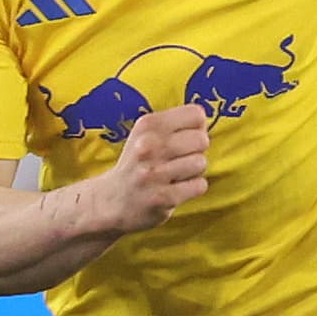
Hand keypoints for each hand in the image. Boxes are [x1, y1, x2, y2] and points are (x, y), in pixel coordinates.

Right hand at [85, 105, 210, 231]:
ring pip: (201, 163)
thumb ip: (177, 124)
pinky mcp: (162, 197)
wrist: (111, 200)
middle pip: (201, 140)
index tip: (181, 139)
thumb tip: (205, 122)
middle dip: (196, 151)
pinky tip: (175, 189)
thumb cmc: (139, 163)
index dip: (196, 128)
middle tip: (177, 161)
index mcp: (147, 125)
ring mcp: (154, 173)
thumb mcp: (148, 134)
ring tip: (174, 175)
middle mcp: (148, 146)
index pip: (196, 115)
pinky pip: (199, 185)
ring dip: (193, 171)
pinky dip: (192, 188)